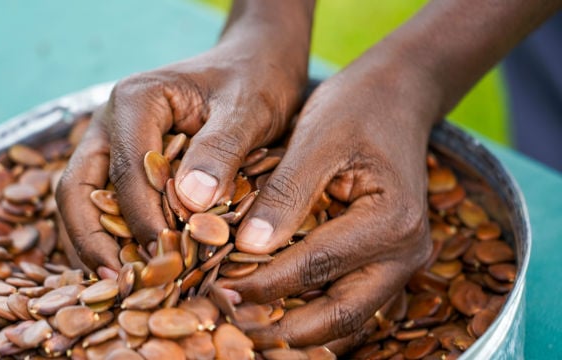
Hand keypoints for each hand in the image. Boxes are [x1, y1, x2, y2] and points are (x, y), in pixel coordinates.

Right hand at [55, 2, 311, 274]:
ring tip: (120, 287)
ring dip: (96, 244)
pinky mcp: (125, 162)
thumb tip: (190, 204)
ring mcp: (113, 143)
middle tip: (120, 285)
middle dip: (94, 240)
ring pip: (82, 200)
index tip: (165, 259)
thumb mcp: (249, 109)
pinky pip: (104, 203)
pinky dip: (113, 235)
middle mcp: (112, 122)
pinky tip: (133, 265)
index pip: (123, 171)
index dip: (139, 220)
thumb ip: (221, 150)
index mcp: (135, 101)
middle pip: (78, 188)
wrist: (255, 62)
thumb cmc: (255, 80)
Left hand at [218, 53, 437, 352]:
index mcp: (392, 221)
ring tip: (246, 324)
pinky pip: (348, 298)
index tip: (216, 290)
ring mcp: (400, 260)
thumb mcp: (316, 139)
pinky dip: (311, 308)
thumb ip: (286, 194)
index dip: (264, 283)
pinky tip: (274, 307)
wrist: (398, 95)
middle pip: (341, 314)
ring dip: (296, 327)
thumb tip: (251, 248)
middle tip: (230, 324)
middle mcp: (407, 252)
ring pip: (346, 315)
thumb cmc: (356, 107)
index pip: (317, 267)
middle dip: (282, 328)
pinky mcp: (386, 259)